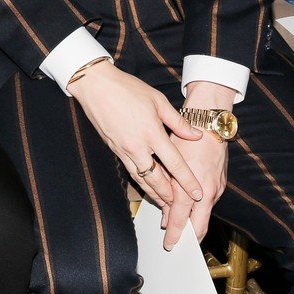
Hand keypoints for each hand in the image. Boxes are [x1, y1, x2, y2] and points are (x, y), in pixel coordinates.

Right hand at [67, 62, 205, 207]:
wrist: (95, 86)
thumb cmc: (126, 88)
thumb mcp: (157, 100)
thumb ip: (178, 121)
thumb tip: (195, 135)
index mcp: (151, 132)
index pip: (174, 163)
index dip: (187, 181)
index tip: (198, 193)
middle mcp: (137, 146)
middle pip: (157, 179)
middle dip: (170, 196)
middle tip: (181, 207)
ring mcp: (123, 149)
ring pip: (141, 179)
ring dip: (154, 193)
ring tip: (165, 204)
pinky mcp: (113, 148)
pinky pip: (130, 171)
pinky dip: (141, 182)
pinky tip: (147, 185)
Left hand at [159, 129, 227, 249]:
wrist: (210, 125)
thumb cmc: (186, 139)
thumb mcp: (171, 162)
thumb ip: (167, 187)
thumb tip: (164, 208)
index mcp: (191, 187)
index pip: (180, 218)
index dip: (173, 233)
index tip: (168, 244)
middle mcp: (207, 192)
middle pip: (199, 225)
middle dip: (188, 238)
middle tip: (177, 247)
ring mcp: (216, 189)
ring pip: (204, 216)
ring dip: (193, 225)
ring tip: (179, 231)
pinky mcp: (220, 185)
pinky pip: (208, 204)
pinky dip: (198, 212)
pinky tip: (189, 212)